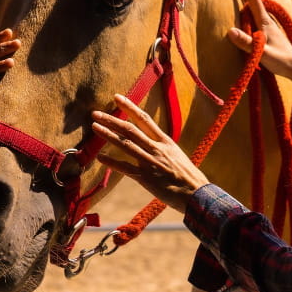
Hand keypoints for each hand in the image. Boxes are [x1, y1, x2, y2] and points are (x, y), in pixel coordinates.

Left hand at [91, 94, 208, 212]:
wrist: (196, 193)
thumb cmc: (188, 177)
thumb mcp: (177, 155)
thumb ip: (163, 148)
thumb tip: (152, 144)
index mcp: (165, 141)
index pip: (144, 118)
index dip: (129, 107)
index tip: (117, 98)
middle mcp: (156, 148)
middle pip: (130, 129)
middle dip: (112, 119)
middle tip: (96, 113)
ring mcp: (150, 162)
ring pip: (126, 144)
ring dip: (108, 135)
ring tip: (95, 127)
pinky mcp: (146, 178)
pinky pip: (125, 168)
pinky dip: (112, 162)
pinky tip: (99, 157)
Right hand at [224, 0, 291, 93]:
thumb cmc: (281, 61)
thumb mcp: (262, 53)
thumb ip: (248, 43)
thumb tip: (230, 30)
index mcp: (265, 22)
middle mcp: (266, 20)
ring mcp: (266, 26)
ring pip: (253, 5)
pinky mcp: (266, 32)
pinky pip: (253, 14)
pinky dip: (245, 6)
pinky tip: (241, 10)